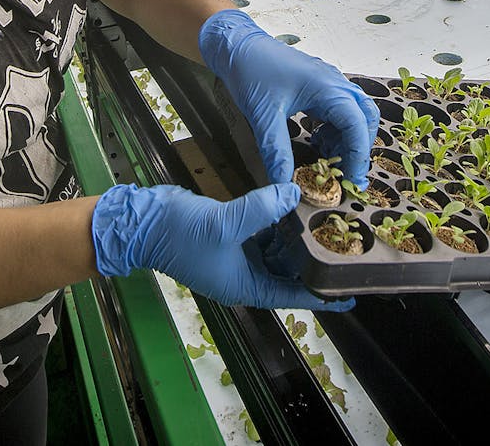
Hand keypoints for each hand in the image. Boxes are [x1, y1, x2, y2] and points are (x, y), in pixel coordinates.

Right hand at [91, 183, 353, 311]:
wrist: (143, 222)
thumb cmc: (179, 234)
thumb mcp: (224, 224)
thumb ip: (261, 209)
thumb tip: (292, 194)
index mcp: (244, 286)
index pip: (292, 296)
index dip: (321, 295)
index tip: (347, 293)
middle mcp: (244, 276)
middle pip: (288, 273)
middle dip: (311, 259)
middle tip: (340, 245)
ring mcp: (237, 256)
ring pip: (277, 251)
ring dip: (295, 238)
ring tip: (322, 222)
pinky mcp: (231, 236)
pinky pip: (263, 234)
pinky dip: (277, 223)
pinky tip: (292, 207)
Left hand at [199, 9, 378, 186]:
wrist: (238, 45)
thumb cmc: (251, 70)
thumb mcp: (263, 116)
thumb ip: (276, 151)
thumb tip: (283, 184)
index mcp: (327, 87)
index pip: (357, 125)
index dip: (358, 156)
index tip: (351, 181)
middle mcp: (334, 83)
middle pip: (365, 119)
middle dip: (358, 148)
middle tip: (344, 173)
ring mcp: (328, 83)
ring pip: (355, 114)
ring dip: (347, 138)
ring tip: (327, 158)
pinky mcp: (319, 86)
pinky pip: (340, 109)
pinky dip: (336, 129)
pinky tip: (318, 141)